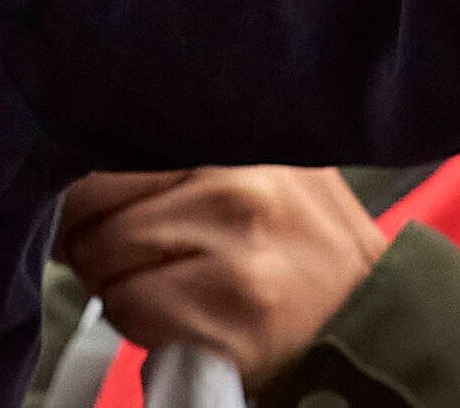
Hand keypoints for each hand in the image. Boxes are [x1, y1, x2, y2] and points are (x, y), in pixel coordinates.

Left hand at [58, 167, 390, 382]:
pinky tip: (176, 318)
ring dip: (114, 280)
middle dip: (87, 232)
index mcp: (242, 139)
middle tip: (111, 253)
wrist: (371, 321)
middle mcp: (240, 180)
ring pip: (105, 254)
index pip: (119, 138)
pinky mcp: (230, 308)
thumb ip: (194, 157)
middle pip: (97, 193)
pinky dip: (137, 320)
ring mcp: (236, 244)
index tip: (87, 205)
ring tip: (159, 285)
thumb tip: (91, 164)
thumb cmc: (305, 250)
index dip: (87, 181)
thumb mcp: (266, 171)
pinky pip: (131, 306)